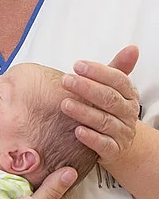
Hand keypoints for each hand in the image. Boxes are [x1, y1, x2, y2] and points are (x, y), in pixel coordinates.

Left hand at [60, 45, 139, 165]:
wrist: (117, 143)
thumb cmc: (108, 109)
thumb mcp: (112, 88)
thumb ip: (117, 68)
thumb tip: (133, 47)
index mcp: (128, 95)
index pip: (118, 80)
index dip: (98, 72)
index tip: (77, 65)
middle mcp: (128, 113)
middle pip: (109, 99)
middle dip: (87, 88)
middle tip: (66, 80)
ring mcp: (122, 133)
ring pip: (104, 121)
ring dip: (84, 112)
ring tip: (65, 104)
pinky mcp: (113, 151)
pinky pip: (104, 145)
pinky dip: (91, 138)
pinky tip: (77, 131)